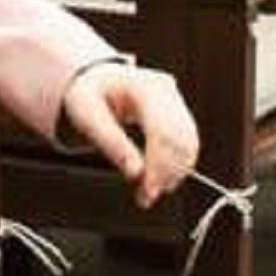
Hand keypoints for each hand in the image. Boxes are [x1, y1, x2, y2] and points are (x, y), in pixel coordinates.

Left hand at [58, 65, 198, 208]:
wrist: (93, 79)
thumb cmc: (87, 93)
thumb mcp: (88, 117)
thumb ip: (112, 144)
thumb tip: (136, 173)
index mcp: (144, 86)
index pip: (162, 132)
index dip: (158, 166)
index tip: (147, 190)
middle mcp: (165, 90)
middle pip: (179, 140)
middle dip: (166, 173)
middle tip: (147, 196)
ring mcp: (174, 99)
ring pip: (188, 144)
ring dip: (174, 172)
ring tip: (150, 190)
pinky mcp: (177, 111)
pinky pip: (186, 142)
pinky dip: (176, 164)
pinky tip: (159, 178)